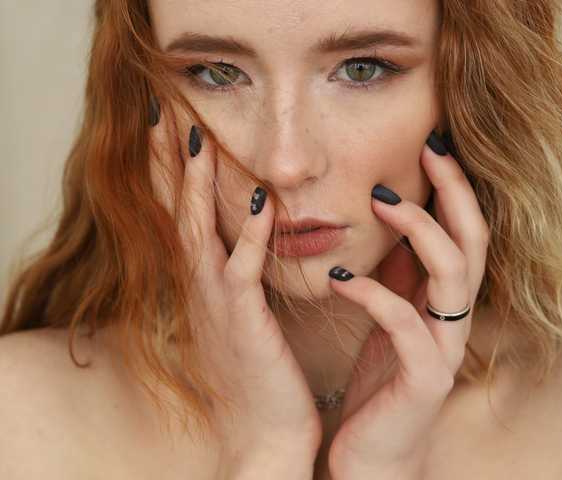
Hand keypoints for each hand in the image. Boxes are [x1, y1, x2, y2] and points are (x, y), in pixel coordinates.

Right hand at [148, 104, 320, 474]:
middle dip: (171, 162)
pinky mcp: (243, 321)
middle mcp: (199, 287)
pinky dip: (252, 235)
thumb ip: (239, 279)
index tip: (170, 131)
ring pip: (201, 232)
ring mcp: (217, 303)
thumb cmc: (257, 374)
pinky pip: (245, 270)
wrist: (263, 432)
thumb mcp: (241, 318)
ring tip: (197, 135)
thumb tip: (248, 243)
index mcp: (201, 284)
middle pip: (179, 212)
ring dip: (198, 184)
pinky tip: (263, 201)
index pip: (181, 215)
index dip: (172, 173)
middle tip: (164, 113)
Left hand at [326, 131, 489, 478]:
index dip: (453, 187)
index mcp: (444, 300)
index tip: (430, 144)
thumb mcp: (388, 314)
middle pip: (474, 241)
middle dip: (455, 192)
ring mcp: (445, 347)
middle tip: (429, 150)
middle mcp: (454, 318)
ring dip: (420, 232)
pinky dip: (374, 294)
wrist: (374, 450)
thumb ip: (397, 273)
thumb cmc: (380, 377)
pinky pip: (406, 325)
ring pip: (455, 275)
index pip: (463, 231)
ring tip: (379, 204)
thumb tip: (390, 219)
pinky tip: (340, 279)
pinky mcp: (425, 378)